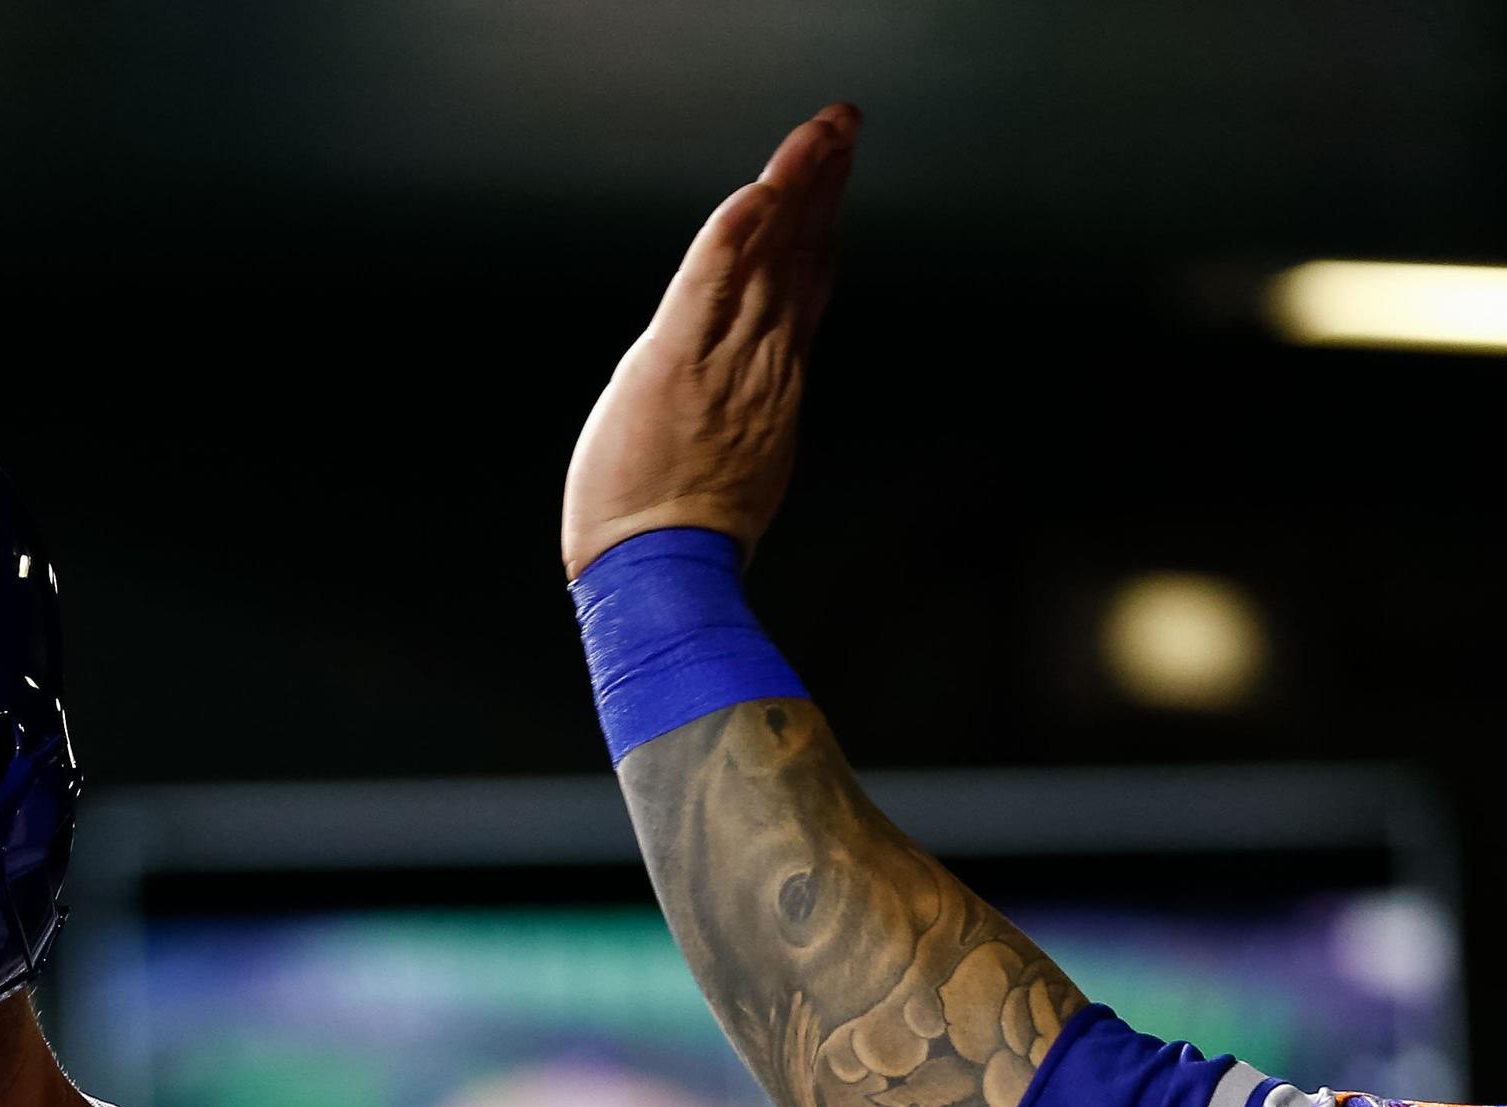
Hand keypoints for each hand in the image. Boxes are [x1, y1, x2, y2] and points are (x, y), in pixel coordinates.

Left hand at [560, 102, 855, 579]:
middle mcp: (760, 363)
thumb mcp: (732, 468)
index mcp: (771, 386)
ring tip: (823, 133)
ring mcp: (725, 361)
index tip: (835, 183)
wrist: (662, 578)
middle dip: (823, 185)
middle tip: (844, 128)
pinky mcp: (676, 363)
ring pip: (769, 256)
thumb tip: (738, 404)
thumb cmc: (680, 542)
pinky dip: (735, 233)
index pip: (804, 288)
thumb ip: (741, 418)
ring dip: (795, 185)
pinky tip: (758, 190)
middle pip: (799, 255)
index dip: (822, 228)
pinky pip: (711, 283)